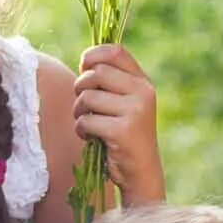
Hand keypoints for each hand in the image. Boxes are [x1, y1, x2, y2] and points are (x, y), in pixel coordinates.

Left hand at [74, 44, 164, 202]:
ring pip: (88, 97)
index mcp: (143, 81)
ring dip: (79, 111)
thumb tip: (86, 60)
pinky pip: (86, 120)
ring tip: (88, 123)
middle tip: (83, 104)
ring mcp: (135, 111)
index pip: (115, 51)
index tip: (84, 68)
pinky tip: (91, 137)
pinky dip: (82, 129)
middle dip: (80, 87)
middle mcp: (143, 92)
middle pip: (96, 73)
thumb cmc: (124, 134)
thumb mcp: (124, 102)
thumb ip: (111, 81)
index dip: (93, 55)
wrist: (141, 171)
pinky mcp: (123, 130)